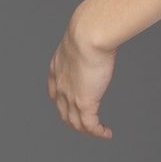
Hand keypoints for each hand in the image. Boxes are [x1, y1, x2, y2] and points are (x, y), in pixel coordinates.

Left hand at [47, 14, 115, 139]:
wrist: (88, 33)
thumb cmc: (89, 28)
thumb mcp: (83, 35)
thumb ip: (87, 39)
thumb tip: (99, 30)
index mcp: (57, 68)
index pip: (54, 92)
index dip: (61, 102)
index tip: (69, 105)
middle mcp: (60, 85)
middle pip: (63, 111)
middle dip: (73, 120)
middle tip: (85, 124)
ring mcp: (71, 96)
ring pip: (75, 123)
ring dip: (86, 130)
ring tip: (98, 132)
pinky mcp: (84, 103)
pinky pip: (90, 125)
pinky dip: (98, 132)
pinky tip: (106, 133)